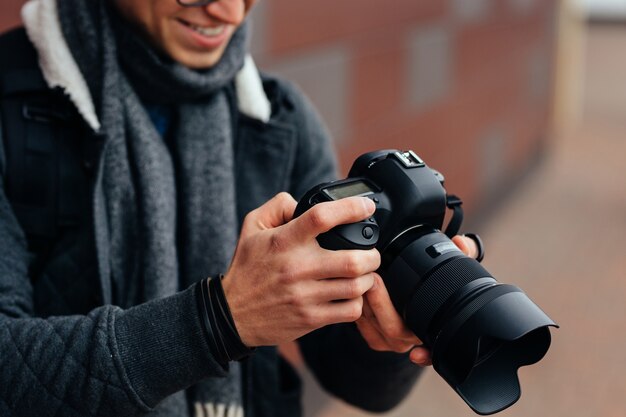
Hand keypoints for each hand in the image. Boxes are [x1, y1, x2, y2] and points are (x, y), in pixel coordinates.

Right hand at [222, 193, 379, 346]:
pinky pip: (349, 310)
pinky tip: (351, 294)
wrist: (232, 314)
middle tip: (371, 252)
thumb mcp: (252, 227)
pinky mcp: (310, 318)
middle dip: (371, 255)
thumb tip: (302, 200)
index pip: (322, 217)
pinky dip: (358, 301)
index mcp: (284, 241)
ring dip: (367, 278)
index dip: (351, 208)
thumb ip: (278, 205)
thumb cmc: (247, 268)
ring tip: (364, 273)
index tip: (366, 206)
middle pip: (352, 260)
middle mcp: (297, 267)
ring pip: (355, 286)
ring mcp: (305, 295)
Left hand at [355, 235, 480, 366]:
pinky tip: (357, 291)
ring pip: (375, 328)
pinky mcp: (374, 338)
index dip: (426, 355)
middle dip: (381, 304)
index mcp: (436, 328)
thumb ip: (462, 251)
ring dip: (366, 303)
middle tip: (374, 279)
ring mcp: (393, 342)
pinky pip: (363, 328)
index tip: (416, 354)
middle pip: (395, 331)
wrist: (405, 290)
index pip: (434, 350)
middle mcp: (414, 340)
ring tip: (362, 278)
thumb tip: (462, 243)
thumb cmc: (430, 281)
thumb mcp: (449, 265)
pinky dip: (358, 309)